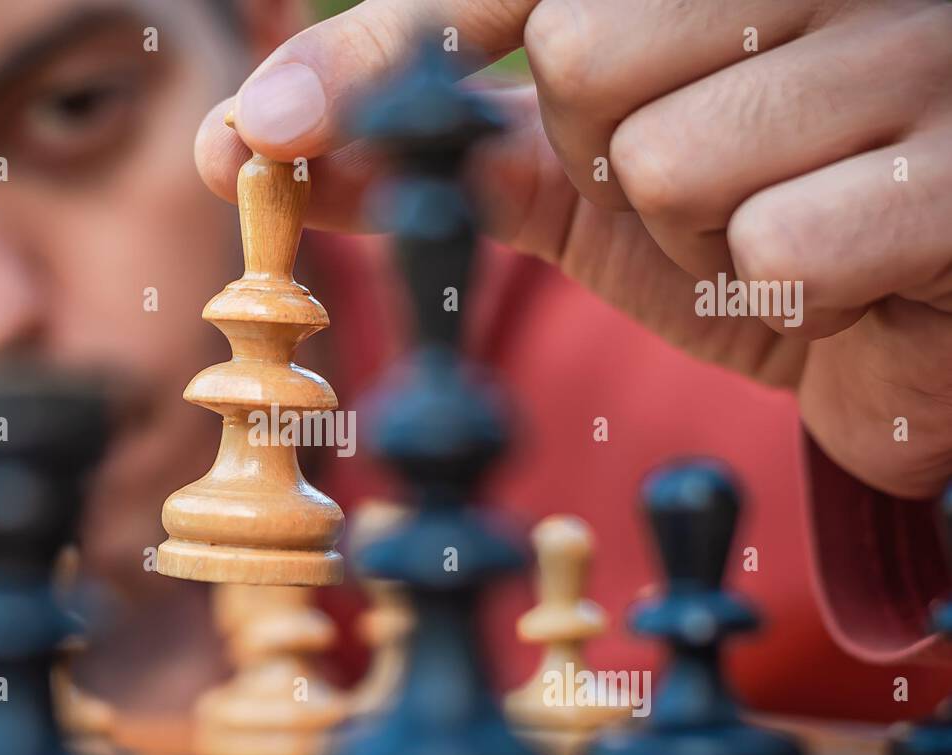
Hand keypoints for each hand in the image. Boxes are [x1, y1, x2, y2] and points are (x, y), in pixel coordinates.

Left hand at [194, 0, 951, 498]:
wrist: (893, 316)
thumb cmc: (726, 225)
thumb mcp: (570, 178)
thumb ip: (440, 146)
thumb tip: (259, 143)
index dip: (385, 52)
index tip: (261, 133)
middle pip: (588, 54)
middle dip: (614, 158)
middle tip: (700, 186)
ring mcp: (916, 46)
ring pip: (674, 159)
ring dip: (697, 236)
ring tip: (774, 226)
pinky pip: (775, 245)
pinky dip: (783, 291)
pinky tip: (850, 276)